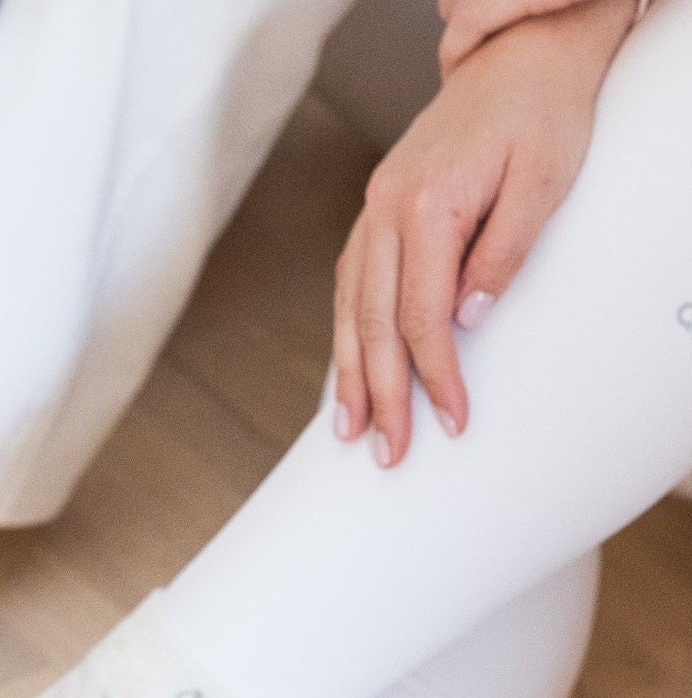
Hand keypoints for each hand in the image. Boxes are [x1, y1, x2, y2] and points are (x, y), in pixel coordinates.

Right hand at [333, 0, 634, 467]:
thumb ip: (504, 255)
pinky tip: (347, 369)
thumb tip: (468, 322)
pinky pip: (349, 287)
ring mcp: (374, 212)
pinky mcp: (376, 213)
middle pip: (376, 325)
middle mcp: (386, 210)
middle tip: (387, 450)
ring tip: (349, 428)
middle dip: (381, 396)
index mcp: (425, 205)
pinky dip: (347, 334)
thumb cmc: (541, 110)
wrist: (519, 54)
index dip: (435, 377)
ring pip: (350, 310)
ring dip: (349, 375)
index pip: (423, 316)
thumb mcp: (544, 181)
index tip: (451, 418)